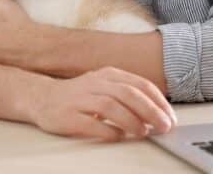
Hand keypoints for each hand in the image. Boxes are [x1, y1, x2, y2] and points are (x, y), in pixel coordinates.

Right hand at [28, 66, 177, 141]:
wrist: (42, 98)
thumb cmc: (80, 96)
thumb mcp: (105, 87)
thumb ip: (128, 95)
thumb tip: (157, 114)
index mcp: (109, 74)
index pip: (140, 84)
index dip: (158, 101)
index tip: (171, 117)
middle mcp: (95, 83)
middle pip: (128, 93)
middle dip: (150, 111)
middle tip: (164, 126)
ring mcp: (80, 98)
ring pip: (111, 106)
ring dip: (131, 120)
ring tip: (143, 133)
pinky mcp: (67, 116)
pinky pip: (90, 123)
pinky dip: (107, 130)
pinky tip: (118, 137)